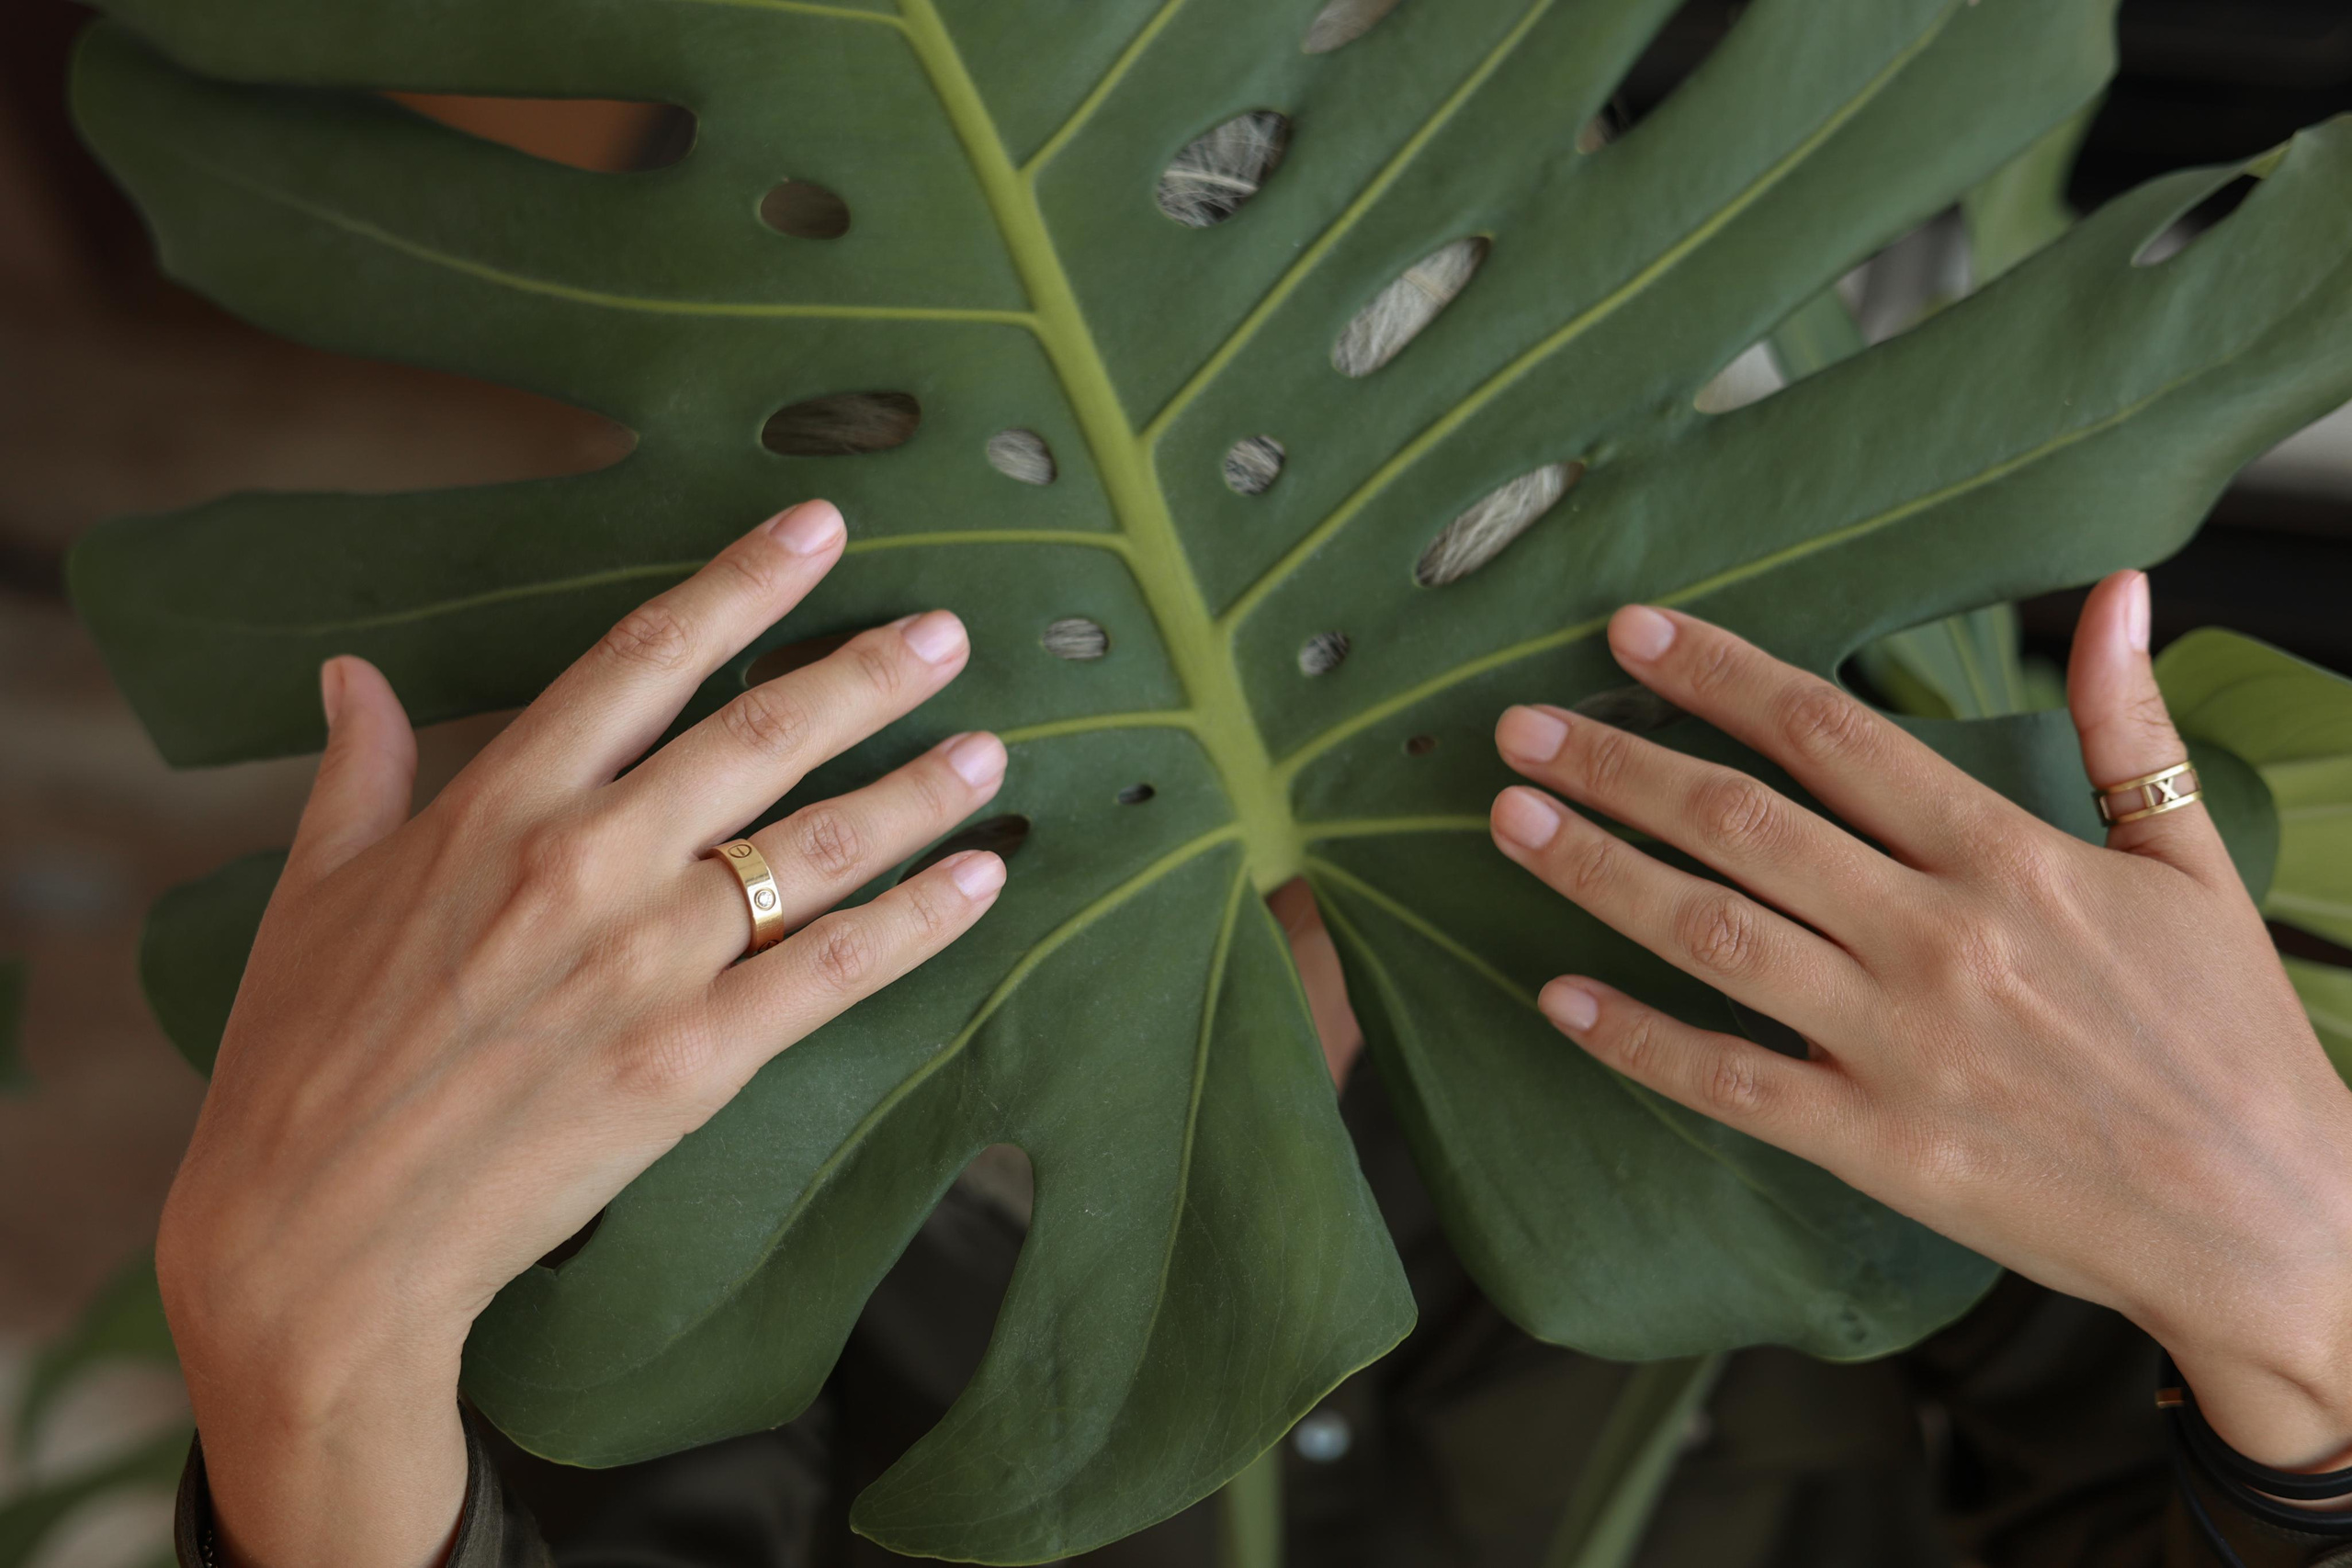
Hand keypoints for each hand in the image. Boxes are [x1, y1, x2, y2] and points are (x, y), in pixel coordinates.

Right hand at [156, 501, 1009, 1567]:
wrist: (320, 1238)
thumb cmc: (302, 1062)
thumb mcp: (311, 891)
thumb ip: (359, 770)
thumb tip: (354, 674)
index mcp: (499, 802)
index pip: (646, 657)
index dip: (746, 583)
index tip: (821, 528)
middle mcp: (589, 858)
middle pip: (762, 734)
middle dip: (868, 674)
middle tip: (949, 632)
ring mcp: (649, 958)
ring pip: (818, 846)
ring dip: (917, 790)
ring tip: (989, 752)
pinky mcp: (694, 1058)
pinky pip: (834, 969)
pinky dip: (919, 920)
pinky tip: (981, 880)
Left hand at [1487, 571, 2351, 1475]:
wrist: (2267, 1221)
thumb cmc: (2226, 1038)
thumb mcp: (2191, 863)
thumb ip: (2129, 728)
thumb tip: (2119, 591)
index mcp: (2008, 856)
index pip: (1832, 735)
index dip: (1720, 675)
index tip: (1630, 633)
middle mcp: (1939, 938)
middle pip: (1742, 824)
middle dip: (1617, 765)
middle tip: (1517, 727)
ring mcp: (1900, 1045)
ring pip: (1713, 934)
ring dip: (1598, 871)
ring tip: (1510, 819)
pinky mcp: (1878, 1145)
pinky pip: (1728, 1081)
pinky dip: (1635, 1038)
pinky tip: (1557, 995)